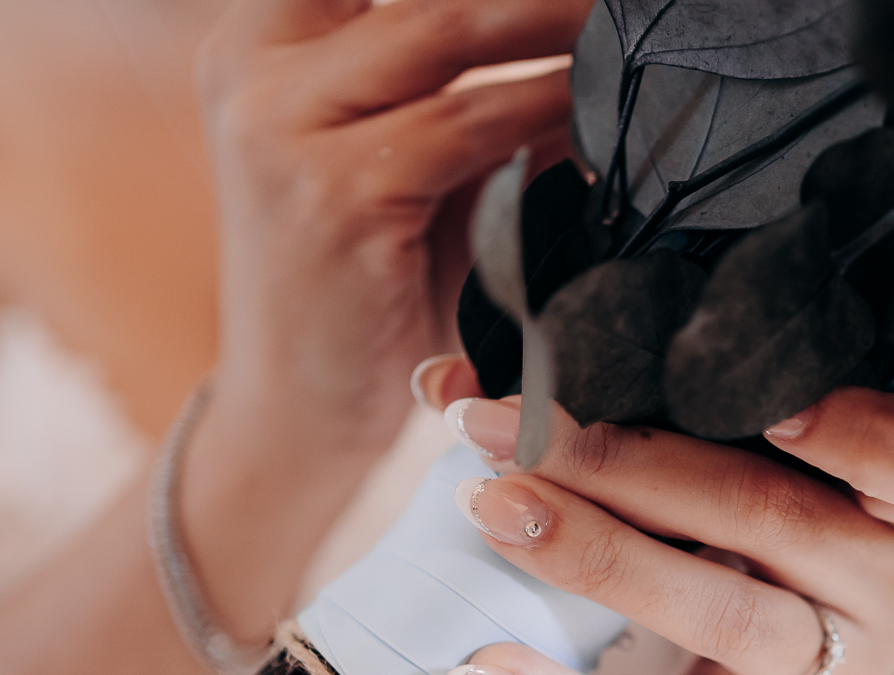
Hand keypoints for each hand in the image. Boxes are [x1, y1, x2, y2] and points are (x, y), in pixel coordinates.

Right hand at [181, 0, 590, 645]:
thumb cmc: (368, 289)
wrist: (297, 417)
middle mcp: (253, 63)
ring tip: (640, 27)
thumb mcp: (409, 166)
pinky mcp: (336, 191)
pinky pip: (471, 122)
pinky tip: (606, 113)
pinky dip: (550, 105)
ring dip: (559, 18)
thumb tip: (599, 33)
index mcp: (261, 38)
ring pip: (449, 26)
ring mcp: (282, 126)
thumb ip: (473, 94)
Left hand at [425, 378, 893, 674]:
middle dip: (622, 461)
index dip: (866, 432)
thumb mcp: (784, 469)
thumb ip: (679, 405)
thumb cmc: (790, 549)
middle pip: (770, 515)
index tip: (770, 396)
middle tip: (504, 422)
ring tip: (492, 509)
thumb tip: (457, 371)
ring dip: (594, 554)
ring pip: (720, 611)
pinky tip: (485, 665)